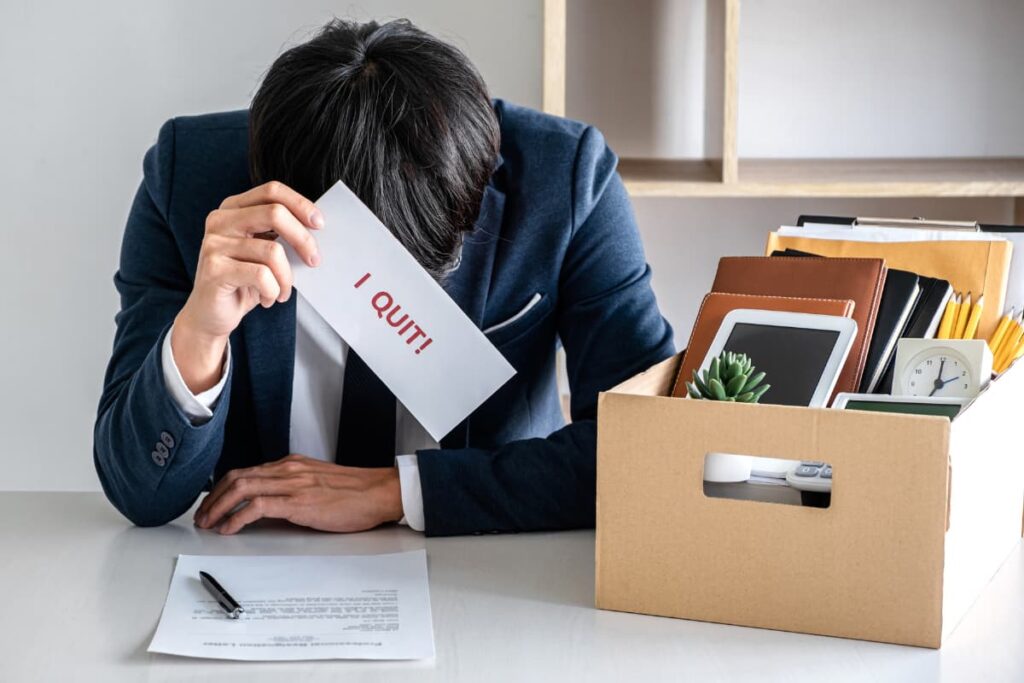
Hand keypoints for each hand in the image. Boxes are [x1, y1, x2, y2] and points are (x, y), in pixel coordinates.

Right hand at [173, 181, 322, 393]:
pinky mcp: (214, 269)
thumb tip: (316, 226)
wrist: (211, 315)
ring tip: (282, 291)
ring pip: (272, 251)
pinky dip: (273, 291)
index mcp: (233, 209)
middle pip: (275, 213)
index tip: (320, 224)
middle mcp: (220, 221)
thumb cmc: (243, 282)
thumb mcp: (263, 251)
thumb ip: (279, 234)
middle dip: (303, 239)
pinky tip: (268, 298)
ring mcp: (214, 244)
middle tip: (314, 261)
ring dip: (286, 278)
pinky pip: (261, 275)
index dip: (300, 204)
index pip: (271, 191)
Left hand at [193, 454, 404, 534]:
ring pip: (240, 488)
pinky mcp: (298, 501)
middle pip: (236, 477)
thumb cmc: (356, 493)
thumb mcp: (318, 485)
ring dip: (217, 508)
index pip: (247, 472)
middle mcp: (288, 469)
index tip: (212, 504)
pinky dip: (236, 518)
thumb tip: (270, 509)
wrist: (379, 492)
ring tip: (208, 524)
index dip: (222, 489)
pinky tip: (229, 529)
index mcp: (292, 465)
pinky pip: (256, 506)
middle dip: (212, 498)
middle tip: (202, 517)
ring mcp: (292, 483)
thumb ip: (293, 491)